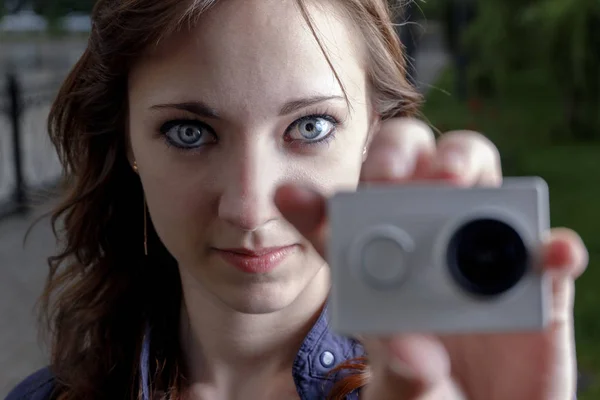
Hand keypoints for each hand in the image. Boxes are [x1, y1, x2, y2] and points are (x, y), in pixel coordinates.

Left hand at [274, 118, 588, 399]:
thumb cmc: (431, 395)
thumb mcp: (404, 388)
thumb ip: (402, 371)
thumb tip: (411, 347)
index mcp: (382, 269)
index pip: (343, 224)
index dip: (316, 207)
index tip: (292, 196)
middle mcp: (430, 247)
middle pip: (411, 175)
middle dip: (395, 159)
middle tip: (387, 179)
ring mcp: (483, 256)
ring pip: (479, 185)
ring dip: (464, 165)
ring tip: (453, 179)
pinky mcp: (537, 282)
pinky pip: (549, 256)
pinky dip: (552, 249)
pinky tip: (550, 252)